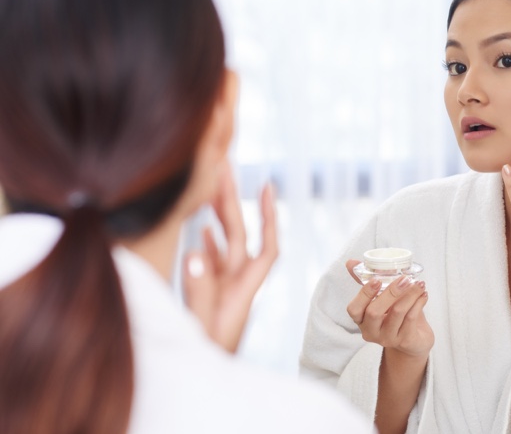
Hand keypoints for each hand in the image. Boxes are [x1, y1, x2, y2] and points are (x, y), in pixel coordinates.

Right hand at [183, 162, 278, 352]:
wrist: (208, 389)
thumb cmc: (207, 363)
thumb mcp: (201, 329)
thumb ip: (199, 293)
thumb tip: (196, 252)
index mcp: (242, 292)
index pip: (265, 247)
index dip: (268, 217)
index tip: (267, 187)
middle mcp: (236, 287)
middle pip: (241, 236)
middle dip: (234, 202)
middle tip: (225, 167)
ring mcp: (223, 291)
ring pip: (225, 245)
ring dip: (219, 216)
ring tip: (208, 187)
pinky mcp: (210, 298)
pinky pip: (211, 262)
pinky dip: (207, 240)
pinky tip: (199, 226)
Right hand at [345, 260, 433, 358]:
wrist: (414, 340)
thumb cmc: (394, 314)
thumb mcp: (380, 298)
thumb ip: (367, 280)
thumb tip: (351, 262)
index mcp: (361, 319)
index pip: (354, 309)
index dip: (364, 294)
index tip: (376, 279)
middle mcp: (371, 331)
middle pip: (374, 312)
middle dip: (390, 292)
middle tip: (404, 279)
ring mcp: (388, 338)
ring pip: (397, 313)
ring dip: (410, 294)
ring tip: (419, 283)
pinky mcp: (405, 341)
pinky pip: (411, 319)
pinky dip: (419, 303)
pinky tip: (423, 294)